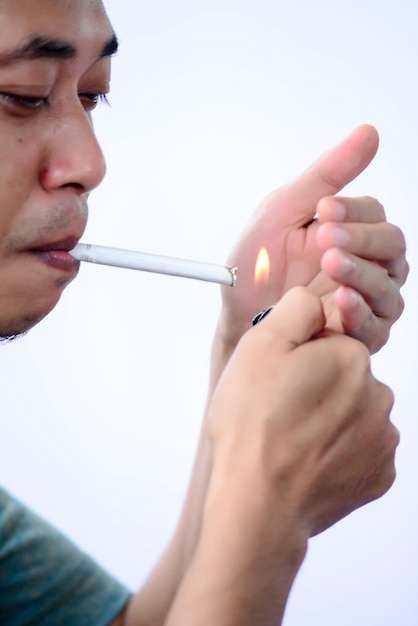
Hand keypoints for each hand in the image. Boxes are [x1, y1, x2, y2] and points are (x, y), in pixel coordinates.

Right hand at [208, 287, 398, 536]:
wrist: (260, 504)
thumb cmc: (253, 425)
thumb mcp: (259, 345)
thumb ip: (295, 308)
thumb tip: (315, 300)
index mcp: (352, 358)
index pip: (326, 342)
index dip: (296, 358)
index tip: (276, 380)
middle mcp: (379, 395)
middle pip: (341, 378)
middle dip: (314, 388)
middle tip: (278, 411)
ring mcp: (382, 440)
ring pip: (351, 414)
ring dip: (326, 420)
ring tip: (290, 440)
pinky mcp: (379, 475)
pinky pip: (357, 451)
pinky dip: (335, 453)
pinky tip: (307, 461)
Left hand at [218, 125, 407, 356]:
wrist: (237, 313)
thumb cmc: (257, 264)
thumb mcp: (281, 211)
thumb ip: (325, 175)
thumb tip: (368, 133)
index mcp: (348, 231)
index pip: (374, 213)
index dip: (355, 210)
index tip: (324, 209)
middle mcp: (363, 263)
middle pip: (391, 246)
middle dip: (361, 239)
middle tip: (326, 237)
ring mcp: (363, 299)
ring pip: (388, 285)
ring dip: (361, 273)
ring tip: (331, 264)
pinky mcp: (357, 333)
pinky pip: (376, 325)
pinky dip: (362, 313)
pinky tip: (342, 300)